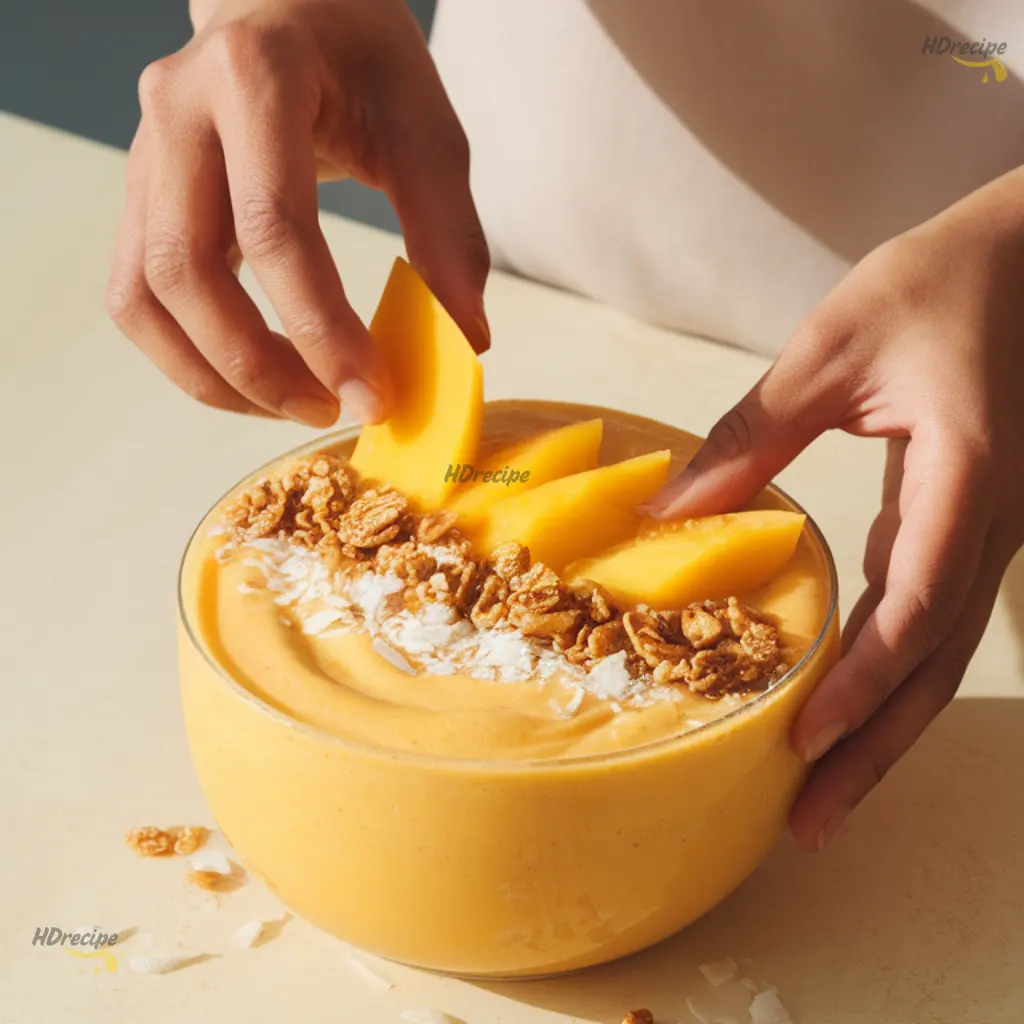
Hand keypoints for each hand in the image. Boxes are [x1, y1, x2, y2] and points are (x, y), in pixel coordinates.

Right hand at [107, 0, 489, 426]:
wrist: (290, 5)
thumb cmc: (362, 61)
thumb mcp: (425, 129)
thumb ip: (448, 232)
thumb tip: (466, 341)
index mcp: (254, 76)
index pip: (273, 227)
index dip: (322, 328)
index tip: (374, 394)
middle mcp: (177, 112)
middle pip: (186, 273)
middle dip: (259, 367)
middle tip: (331, 410)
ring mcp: (143, 154)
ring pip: (144, 296)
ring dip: (215, 375)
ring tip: (294, 405)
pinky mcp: (141, 196)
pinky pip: (139, 296)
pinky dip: (190, 354)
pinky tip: (253, 375)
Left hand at [643, 167, 1023, 850]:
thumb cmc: (942, 283)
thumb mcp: (833, 345)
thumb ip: (754, 432)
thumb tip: (674, 509)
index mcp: (964, 479)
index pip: (916, 607)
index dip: (862, 684)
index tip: (803, 741)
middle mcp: (990, 522)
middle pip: (935, 663)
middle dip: (874, 748)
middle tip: (810, 823)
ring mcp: (989, 527)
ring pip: (941, 651)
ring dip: (884, 725)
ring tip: (825, 792)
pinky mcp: (969, 519)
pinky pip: (934, 612)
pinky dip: (891, 668)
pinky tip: (848, 699)